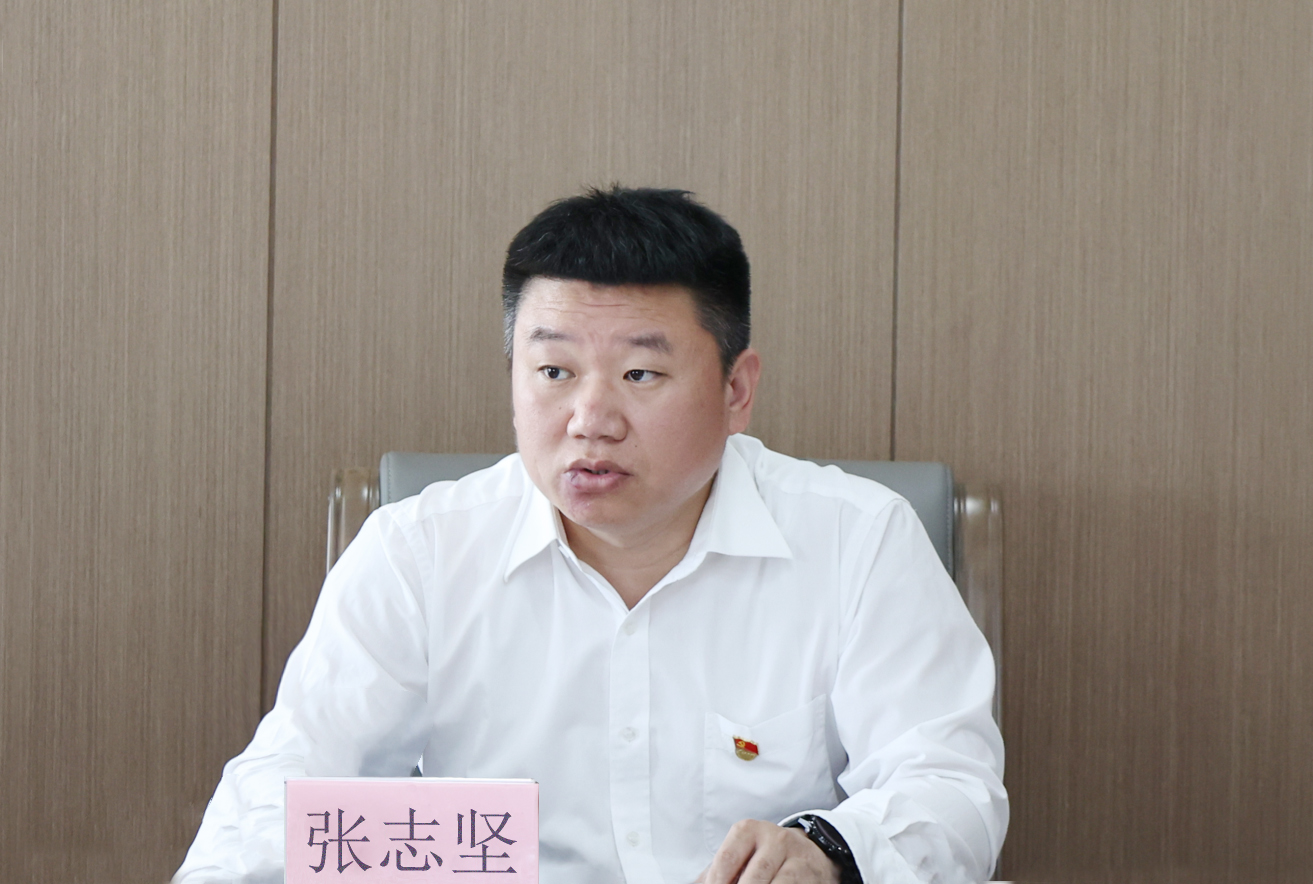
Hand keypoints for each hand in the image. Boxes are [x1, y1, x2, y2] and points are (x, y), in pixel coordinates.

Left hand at [696, 819, 840, 883]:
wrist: (808, 854)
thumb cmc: (762, 859)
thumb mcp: (740, 857)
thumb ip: (715, 874)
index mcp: (748, 830)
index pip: (726, 860)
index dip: (716, 883)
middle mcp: (774, 838)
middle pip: (752, 879)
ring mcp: (796, 857)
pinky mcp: (811, 875)